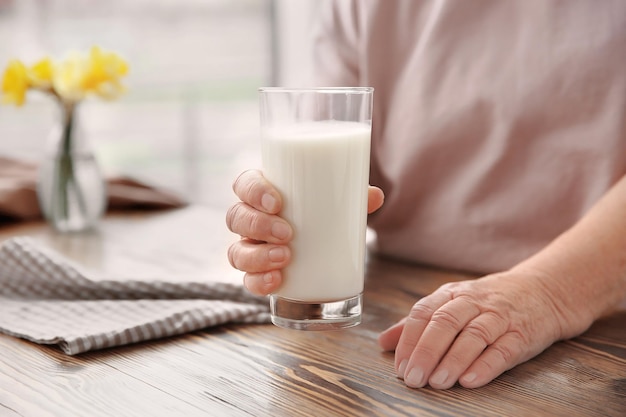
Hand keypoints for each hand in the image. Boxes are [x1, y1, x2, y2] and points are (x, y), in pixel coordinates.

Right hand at [226, 169, 383, 295]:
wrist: (322, 247)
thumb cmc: (323, 216)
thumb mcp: (337, 204)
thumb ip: (353, 198)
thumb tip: (375, 196)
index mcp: (263, 195)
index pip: (244, 184)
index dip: (253, 191)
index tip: (277, 202)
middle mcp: (250, 220)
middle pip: (236, 217)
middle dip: (258, 225)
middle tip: (287, 233)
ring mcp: (250, 247)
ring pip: (236, 251)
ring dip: (257, 255)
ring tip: (285, 258)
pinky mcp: (257, 273)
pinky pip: (247, 280)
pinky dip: (258, 282)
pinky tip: (276, 281)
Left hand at [378, 269, 591, 388]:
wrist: (544, 290)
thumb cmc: (489, 302)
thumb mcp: (451, 304)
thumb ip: (418, 324)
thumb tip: (383, 342)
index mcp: (452, 294)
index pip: (424, 312)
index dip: (409, 339)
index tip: (399, 365)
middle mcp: (474, 302)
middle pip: (446, 323)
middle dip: (426, 351)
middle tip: (413, 378)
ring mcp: (500, 317)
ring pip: (474, 335)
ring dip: (453, 360)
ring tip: (437, 382)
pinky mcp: (523, 333)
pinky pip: (505, 349)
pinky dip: (487, 365)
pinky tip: (470, 381)